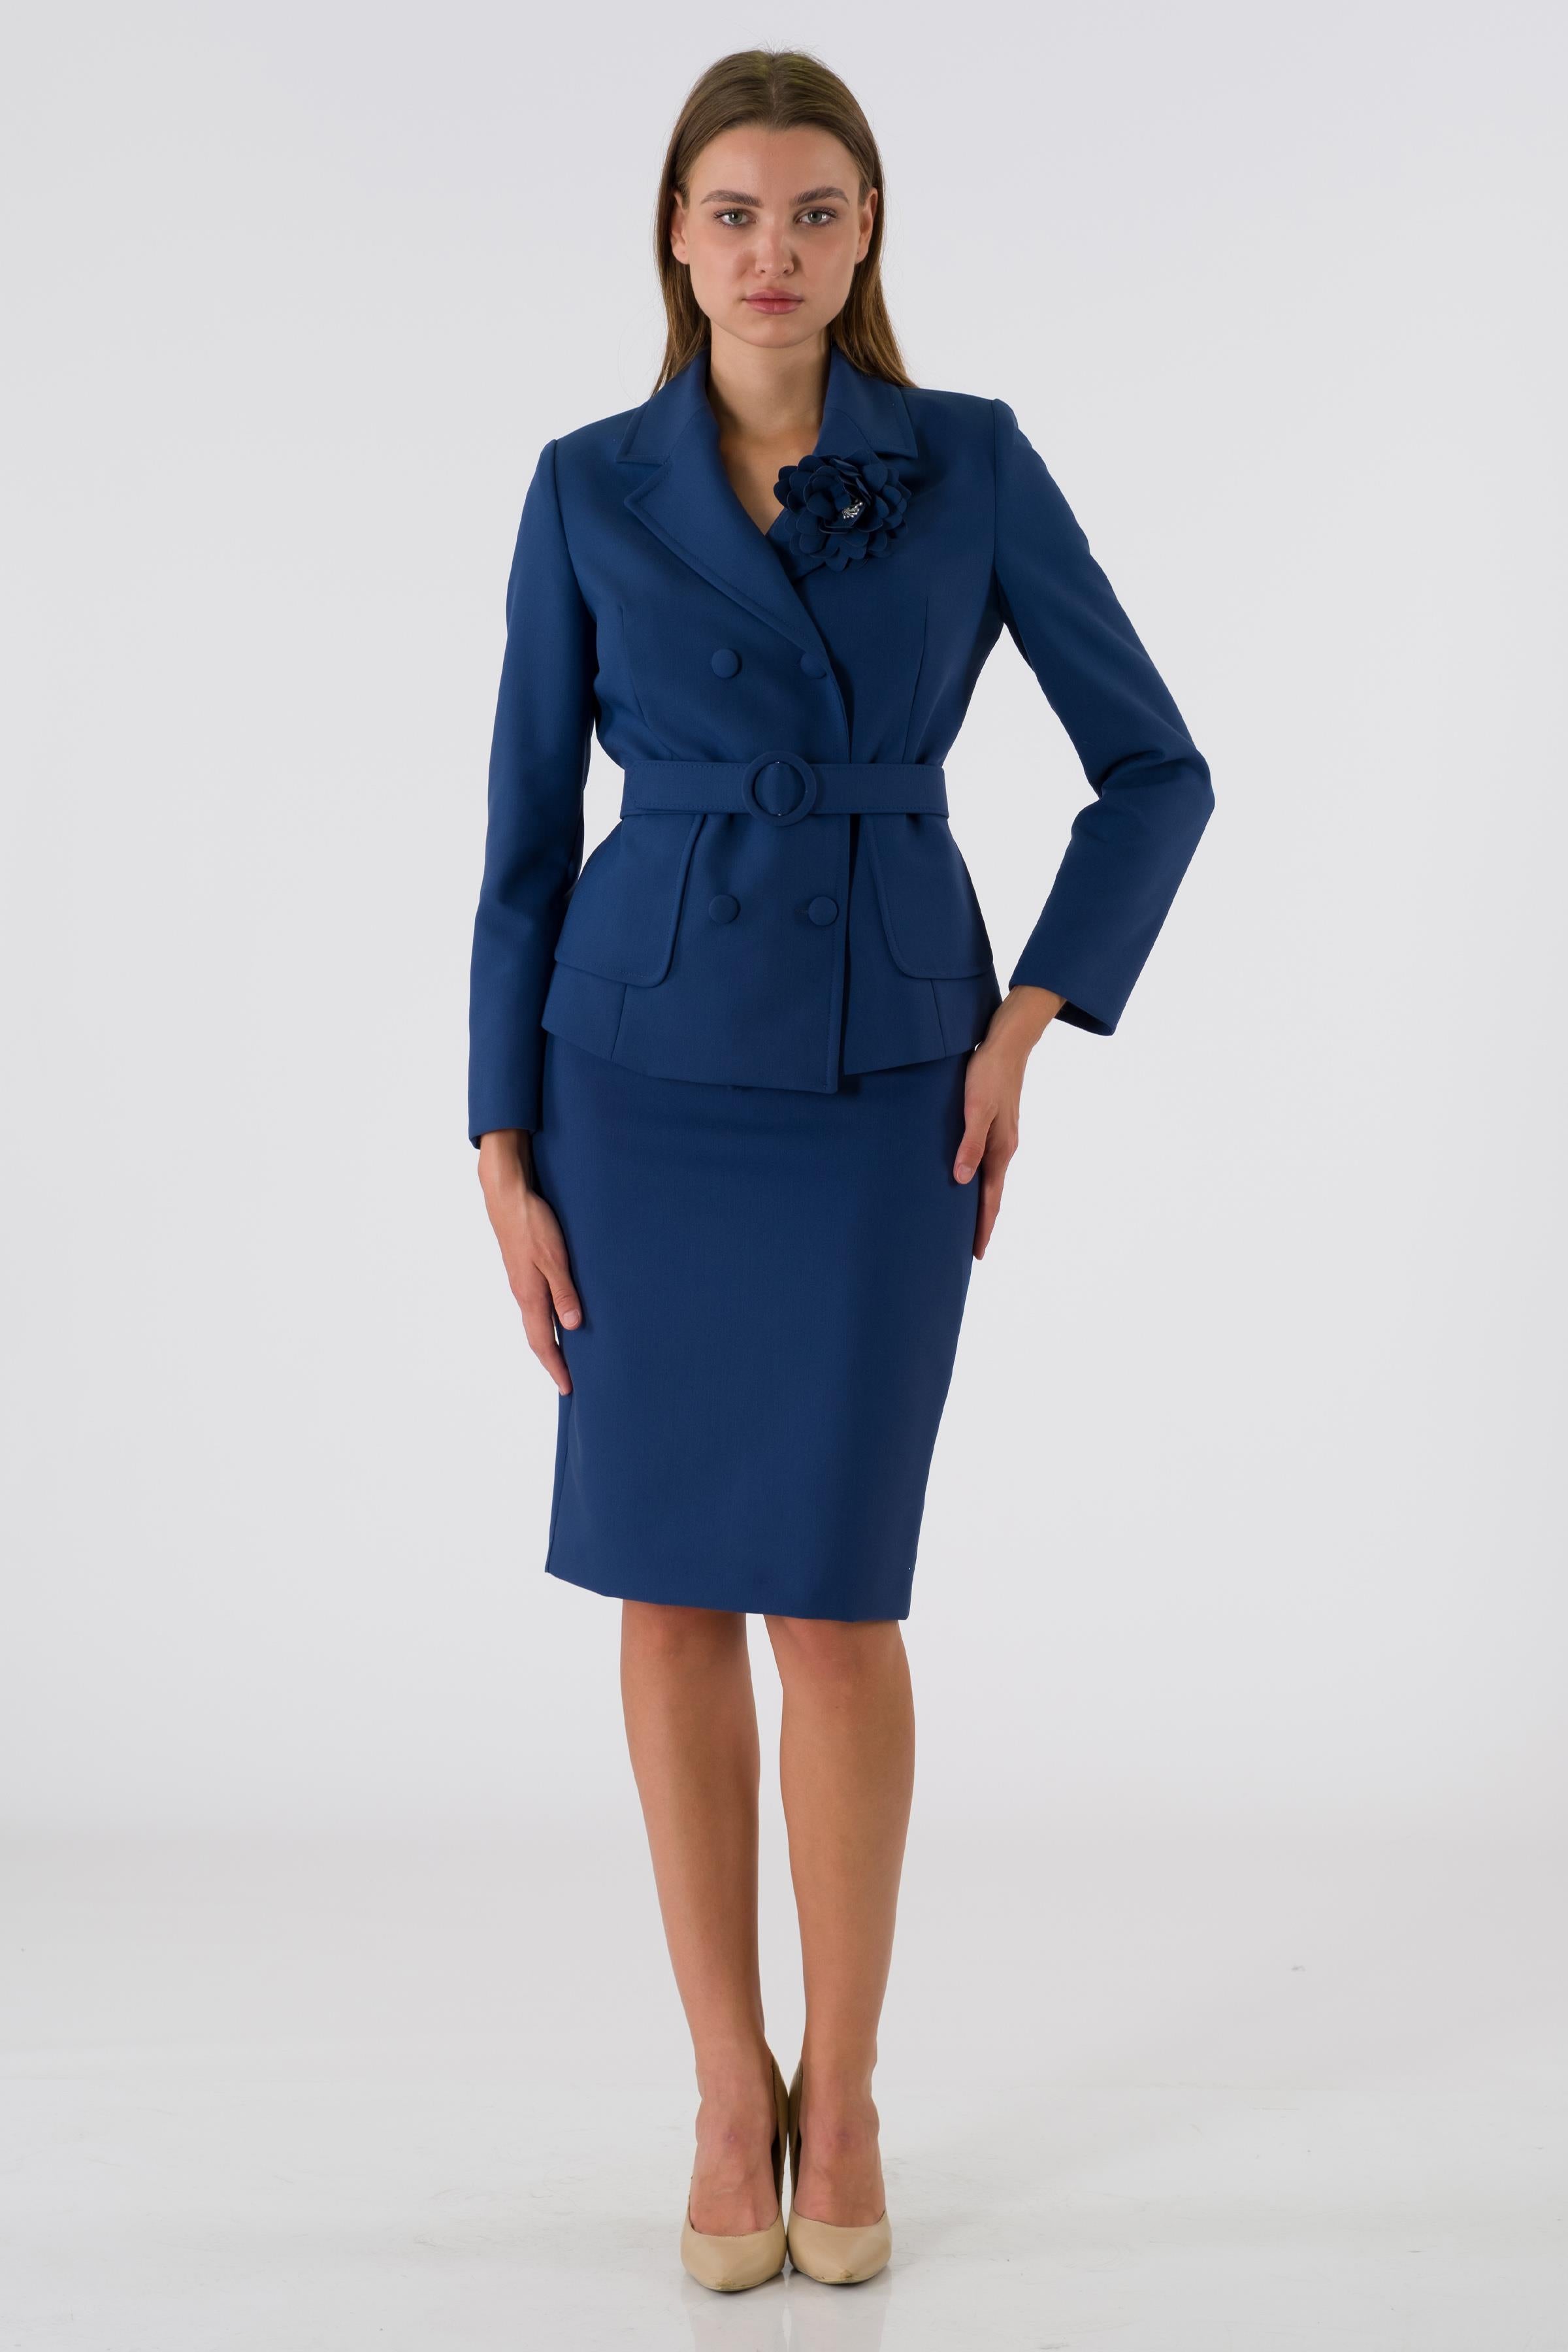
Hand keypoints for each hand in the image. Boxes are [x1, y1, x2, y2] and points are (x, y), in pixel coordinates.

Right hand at [477, 1130, 581, 1392]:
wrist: (506, 1195)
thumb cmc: (532, 1223)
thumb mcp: (555, 1257)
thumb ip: (564, 1292)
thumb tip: (572, 1327)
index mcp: (530, 1295)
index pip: (542, 1343)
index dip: (556, 1367)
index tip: (568, 1389)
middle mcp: (523, 1294)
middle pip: (536, 1337)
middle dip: (552, 1361)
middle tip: (568, 1381)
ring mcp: (521, 1282)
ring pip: (535, 1321)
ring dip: (548, 1342)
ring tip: (565, 1356)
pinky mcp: (523, 1269)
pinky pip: (535, 1305)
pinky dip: (546, 1321)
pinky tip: (557, 1317)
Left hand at [953, 985, 1063, 1257]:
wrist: (1008, 1043)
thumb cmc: (988, 1073)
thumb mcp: (975, 1108)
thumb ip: (969, 1144)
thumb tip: (962, 1181)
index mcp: (1000, 1150)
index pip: (990, 1199)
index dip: (983, 1226)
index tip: (977, 1253)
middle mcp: (1004, 1149)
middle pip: (993, 1195)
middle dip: (984, 1223)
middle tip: (973, 1249)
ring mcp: (1003, 1138)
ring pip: (991, 1180)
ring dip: (983, 1203)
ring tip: (971, 1223)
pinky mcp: (997, 1126)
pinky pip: (989, 1164)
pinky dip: (982, 1181)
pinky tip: (971, 1180)